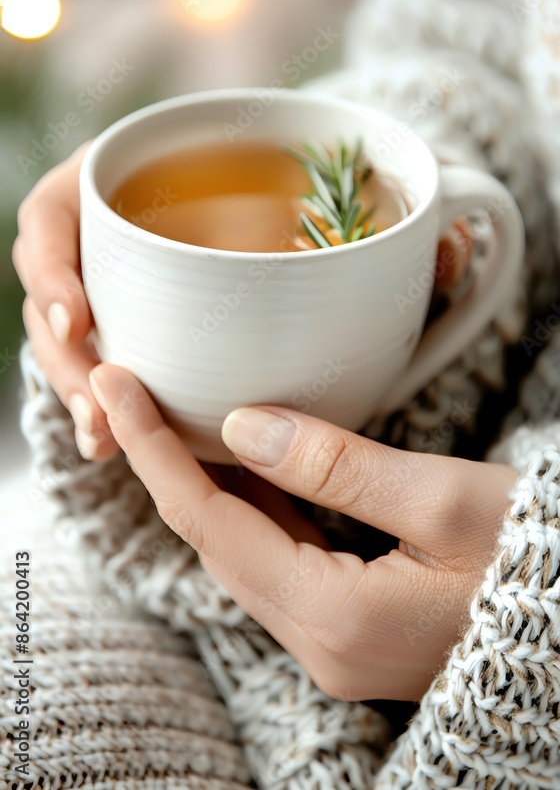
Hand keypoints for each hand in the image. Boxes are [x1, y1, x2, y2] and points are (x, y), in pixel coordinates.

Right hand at [13, 145, 472, 462]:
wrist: (303, 195)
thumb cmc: (326, 187)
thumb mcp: (361, 194)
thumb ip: (400, 219)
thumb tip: (439, 245)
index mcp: (140, 172)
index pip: (58, 212)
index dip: (50, 266)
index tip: (77, 319)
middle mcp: (119, 225)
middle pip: (56, 291)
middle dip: (64, 359)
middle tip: (99, 414)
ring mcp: (121, 277)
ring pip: (72, 338)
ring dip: (79, 391)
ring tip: (104, 441)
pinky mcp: (137, 323)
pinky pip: (104, 363)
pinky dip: (109, 405)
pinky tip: (120, 446)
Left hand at [89, 363, 515, 701]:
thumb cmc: (536, 557)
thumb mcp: (442, 499)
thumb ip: (334, 463)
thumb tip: (241, 425)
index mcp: (336, 618)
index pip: (210, 523)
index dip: (154, 450)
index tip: (115, 386)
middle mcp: (322, 646)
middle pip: (216, 543)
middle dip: (167, 464)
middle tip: (131, 391)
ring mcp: (337, 646)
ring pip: (244, 553)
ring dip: (208, 486)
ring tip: (172, 416)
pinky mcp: (355, 630)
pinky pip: (283, 563)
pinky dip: (256, 510)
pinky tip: (247, 464)